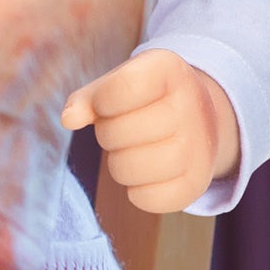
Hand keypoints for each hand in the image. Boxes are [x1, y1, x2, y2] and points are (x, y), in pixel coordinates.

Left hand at [61, 48, 239, 213]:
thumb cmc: (147, 97)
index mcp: (169, 70)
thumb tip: (69, 119)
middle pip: (119, 132)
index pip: (122, 88)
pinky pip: (148, 199)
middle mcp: (192, 105)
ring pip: (130, 169)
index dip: (102, 101)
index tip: (106, 103)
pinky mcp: (198, 183)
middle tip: (120, 128)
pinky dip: (136, 191)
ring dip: (118, 162)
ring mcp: (199, 147)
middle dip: (107, 133)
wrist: (200, 117)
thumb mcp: (118, 83)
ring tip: (130, 149)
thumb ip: (88, 98)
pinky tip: (145, 173)